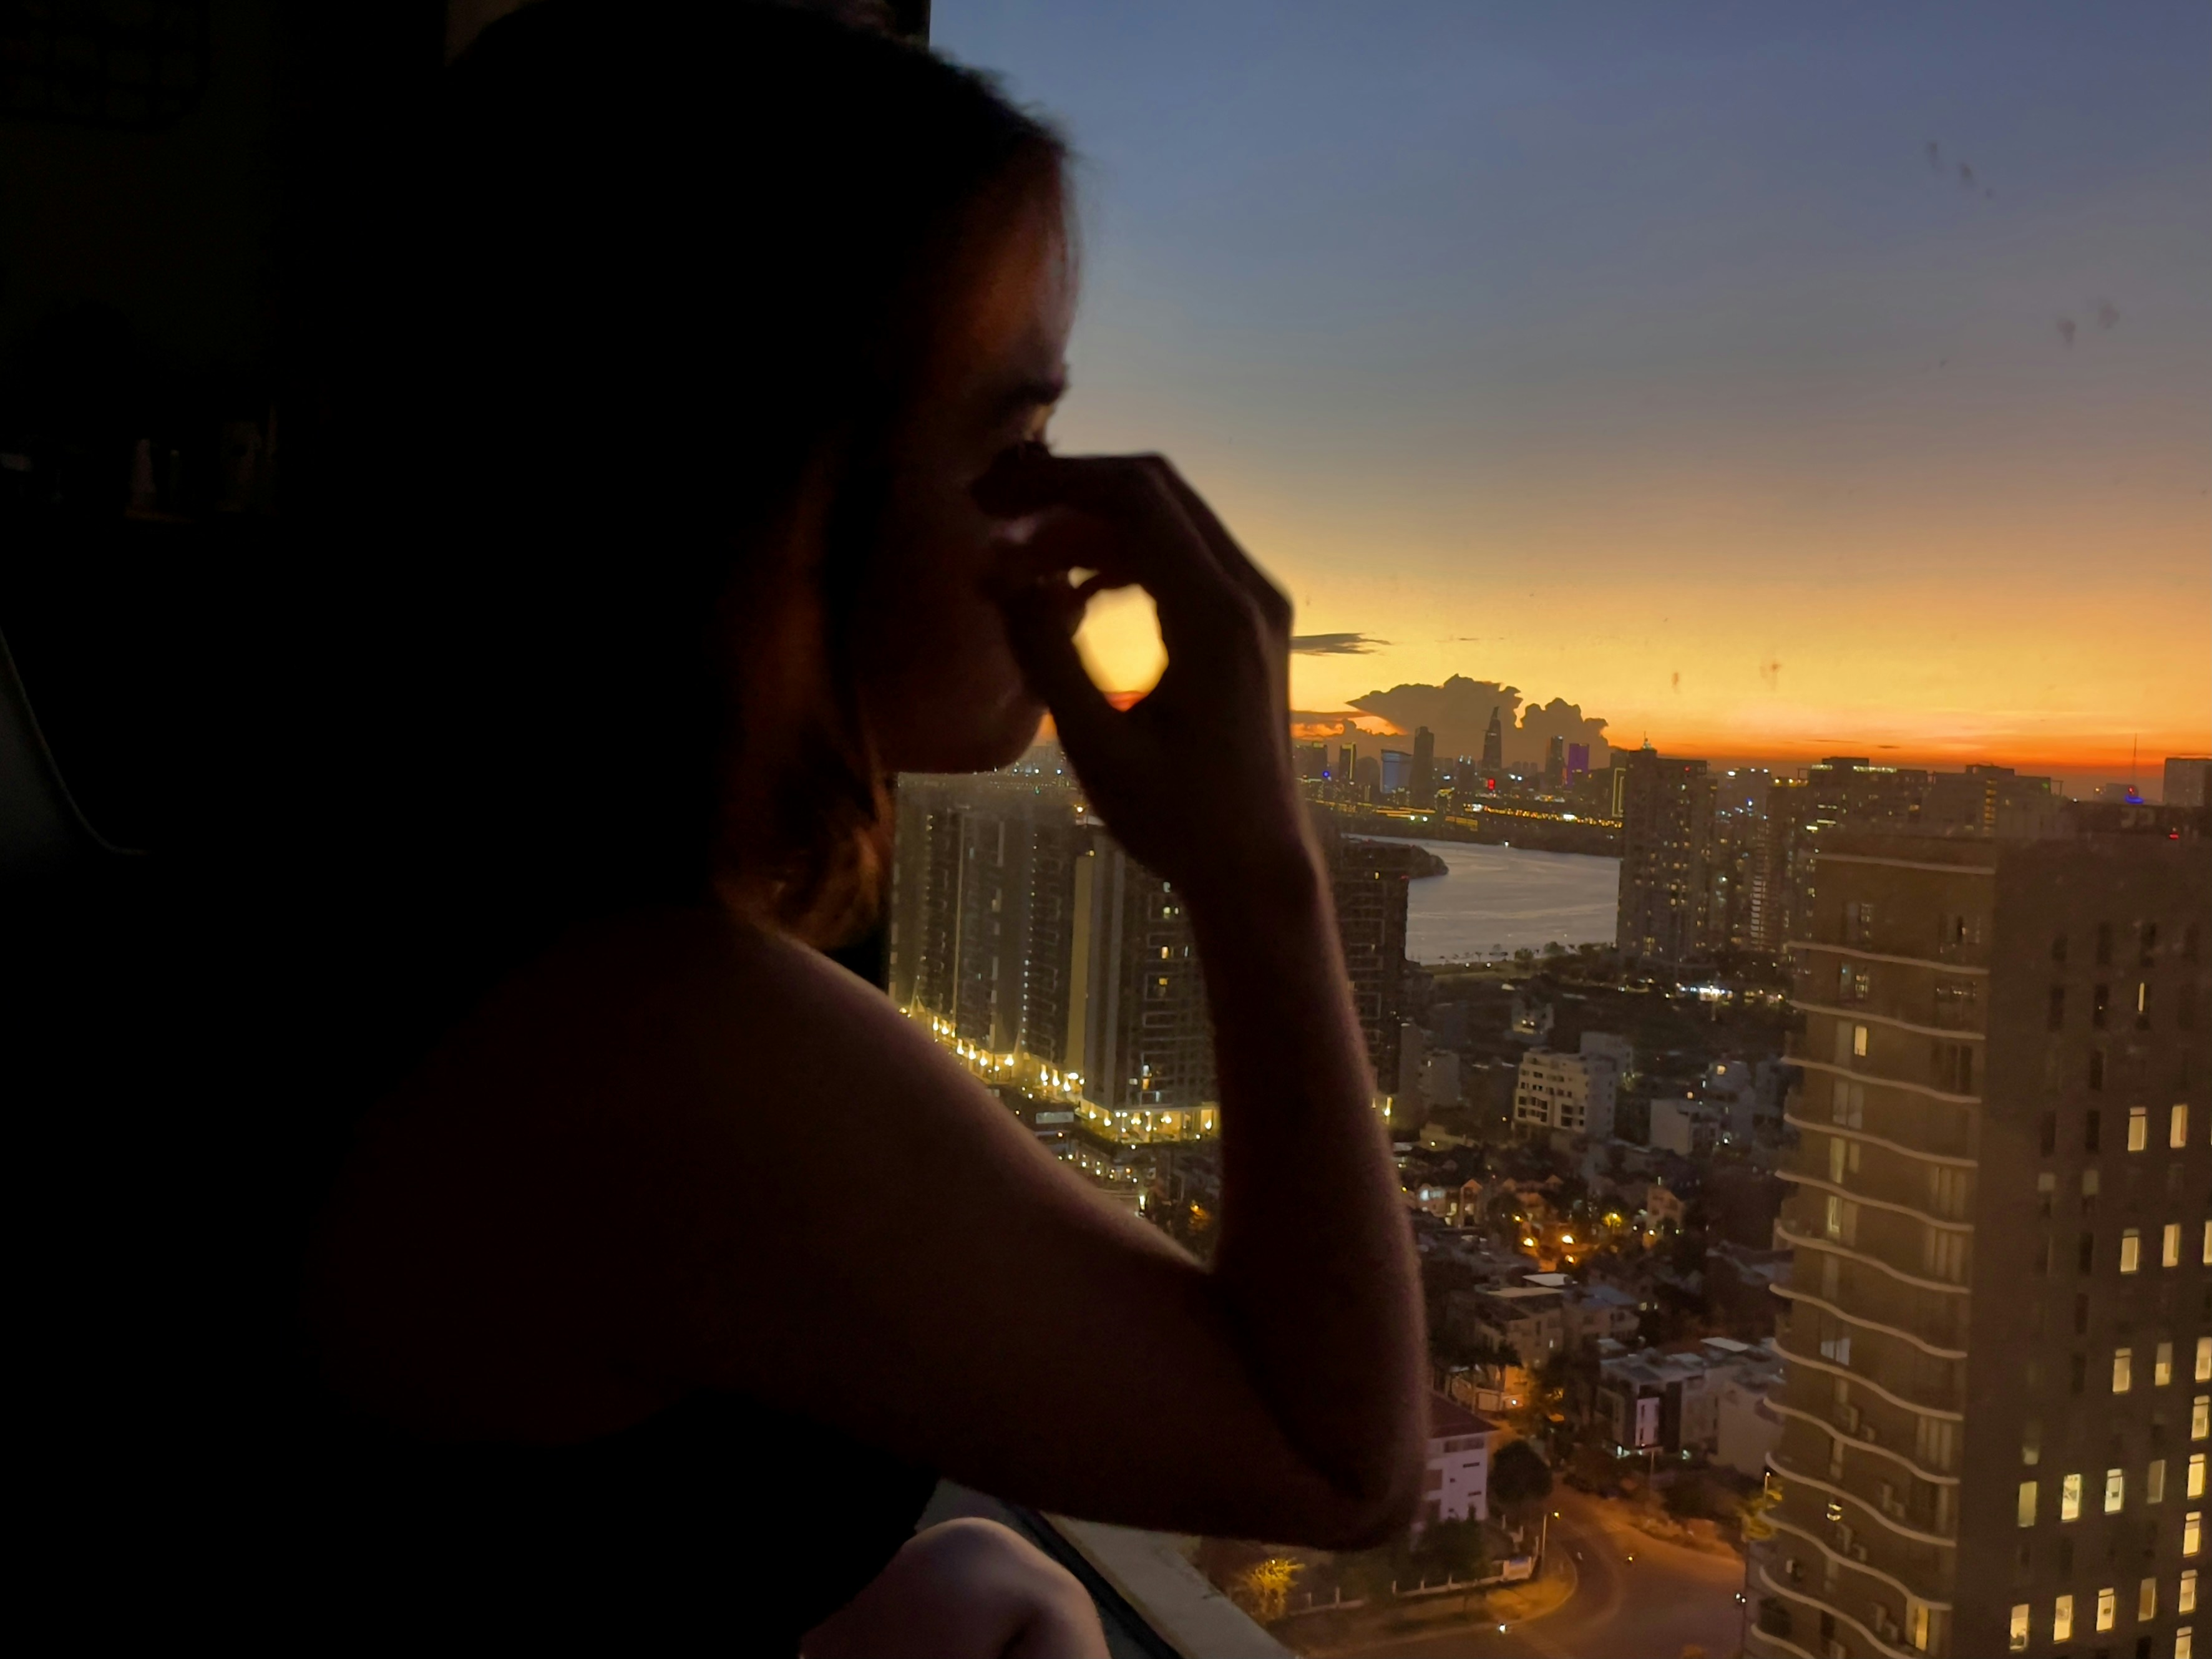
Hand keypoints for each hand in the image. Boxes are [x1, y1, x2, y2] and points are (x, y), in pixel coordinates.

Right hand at [974, 447, 1315, 904]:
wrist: (1257, 868)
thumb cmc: (1179, 822)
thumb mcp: (1095, 745)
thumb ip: (1044, 651)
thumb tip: (992, 571)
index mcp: (1216, 616)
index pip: (1134, 497)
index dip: (1052, 483)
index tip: (984, 497)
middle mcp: (1248, 593)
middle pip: (1153, 489)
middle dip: (1066, 489)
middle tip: (990, 508)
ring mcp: (1255, 604)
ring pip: (1167, 518)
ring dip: (1089, 522)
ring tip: (1016, 557)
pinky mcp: (1247, 623)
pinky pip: (1181, 556)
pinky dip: (1121, 554)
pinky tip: (1068, 590)